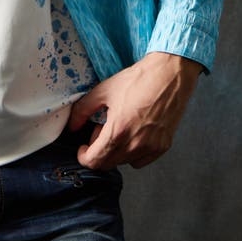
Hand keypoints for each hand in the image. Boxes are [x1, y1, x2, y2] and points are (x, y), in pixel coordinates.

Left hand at [67, 51, 202, 170]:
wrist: (169, 75)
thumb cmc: (138, 81)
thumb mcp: (103, 91)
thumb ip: (82, 111)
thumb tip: (72, 126)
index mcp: (118, 131)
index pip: (95, 161)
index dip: (84, 156)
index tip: (83, 148)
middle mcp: (135, 144)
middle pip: (108, 164)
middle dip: (98, 151)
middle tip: (101, 130)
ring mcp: (151, 148)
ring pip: (124, 162)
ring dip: (115, 150)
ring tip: (119, 127)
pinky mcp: (163, 147)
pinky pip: (141, 160)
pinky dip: (132, 152)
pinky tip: (133, 132)